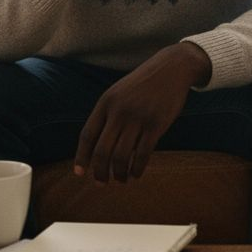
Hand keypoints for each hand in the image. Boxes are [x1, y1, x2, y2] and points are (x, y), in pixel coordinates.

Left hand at [73, 42, 212, 182]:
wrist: (171, 68)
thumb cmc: (143, 84)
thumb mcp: (119, 93)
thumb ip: (108, 115)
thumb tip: (99, 147)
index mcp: (106, 102)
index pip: (87, 135)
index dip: (82, 157)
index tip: (79, 173)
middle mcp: (119, 111)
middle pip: (102, 150)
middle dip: (99, 171)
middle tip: (101, 183)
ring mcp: (138, 118)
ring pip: (121, 155)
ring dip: (119, 173)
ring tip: (121, 180)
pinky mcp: (156, 124)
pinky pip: (142, 154)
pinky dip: (138, 168)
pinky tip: (136, 173)